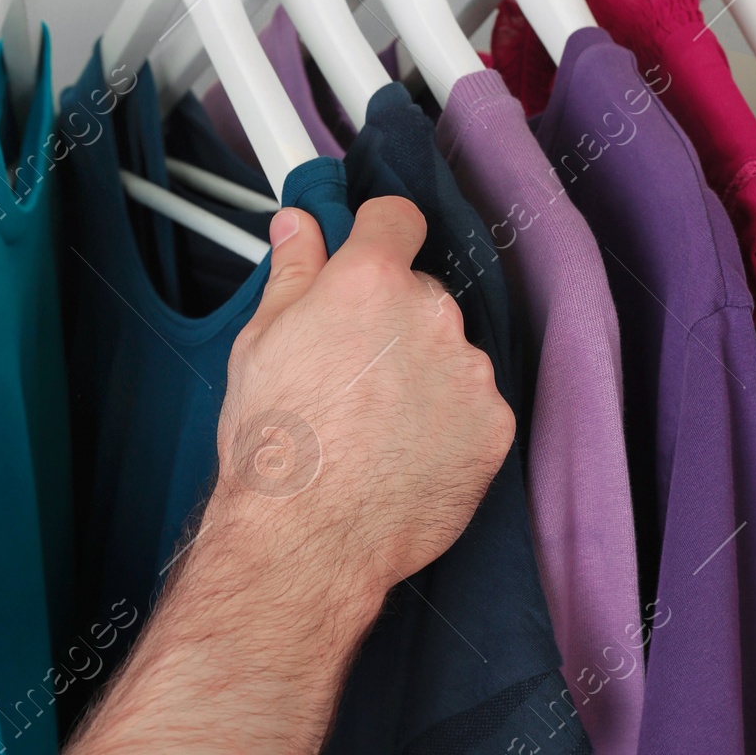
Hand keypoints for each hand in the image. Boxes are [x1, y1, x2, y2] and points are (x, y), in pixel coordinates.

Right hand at [207, 195, 513, 657]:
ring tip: (374, 423)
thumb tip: (299, 225)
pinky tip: (403, 450)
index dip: (380, 233)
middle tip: (350, 370)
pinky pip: (473, 404)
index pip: (397, 218)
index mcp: (369, 282)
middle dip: (392, 320)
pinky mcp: (494, 424)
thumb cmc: (276, 445)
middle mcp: (430, 314)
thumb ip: (292, 272)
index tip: (371, 250)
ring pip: (449, 351)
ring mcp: (469, 371)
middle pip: (420, 293)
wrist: (309, 536)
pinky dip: (447, 421)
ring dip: (422, 372)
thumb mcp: (261, 342)